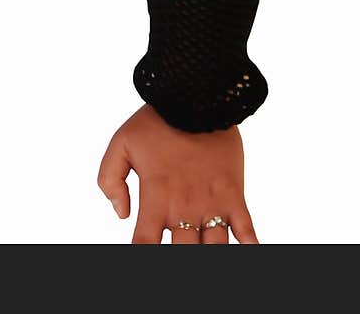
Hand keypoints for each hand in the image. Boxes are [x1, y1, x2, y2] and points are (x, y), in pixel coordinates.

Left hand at [97, 104, 258, 243]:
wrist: (195, 97)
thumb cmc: (156, 121)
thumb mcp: (121, 143)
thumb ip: (110, 179)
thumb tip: (122, 214)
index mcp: (156, 197)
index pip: (145, 244)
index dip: (143, 259)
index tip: (143, 262)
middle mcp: (184, 206)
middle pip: (182, 253)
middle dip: (178, 259)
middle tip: (178, 251)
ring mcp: (212, 203)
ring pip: (214, 249)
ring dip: (209, 255)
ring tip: (202, 250)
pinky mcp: (234, 195)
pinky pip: (246, 230)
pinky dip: (249, 246)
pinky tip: (249, 252)